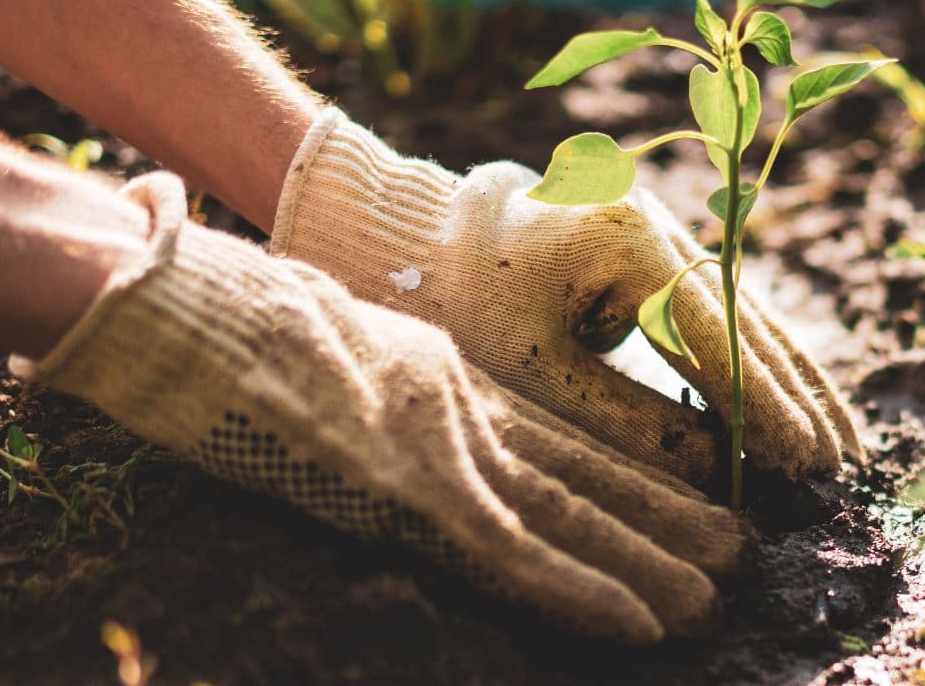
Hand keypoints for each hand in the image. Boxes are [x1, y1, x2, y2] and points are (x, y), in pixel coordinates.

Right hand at [13, 173, 745, 643]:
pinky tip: (642, 624)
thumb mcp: (333, 341)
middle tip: (734, 546)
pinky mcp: (407, 487)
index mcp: (440, 378)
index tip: (683, 494)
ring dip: (640, 559)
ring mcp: (435, 448)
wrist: (190, 300)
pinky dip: (579, 593)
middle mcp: (456, 411)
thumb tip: (399, 408)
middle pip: (574, 472)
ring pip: (564, 515)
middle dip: (653, 513)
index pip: (550, 435)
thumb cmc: (238, 318)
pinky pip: (513, 554)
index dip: (620, 470)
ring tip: (714, 590)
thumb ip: (384, 373)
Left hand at [272, 110, 862, 486]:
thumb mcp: (533, 369)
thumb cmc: (464, 302)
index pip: (716, 337)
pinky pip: (722, 311)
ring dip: (794, 380)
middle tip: (847, 466)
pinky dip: (757, 360)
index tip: (808, 463)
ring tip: (841, 441)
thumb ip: (623, 419)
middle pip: (748, 322)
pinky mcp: (656, 252)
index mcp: (630, 243)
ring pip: (746, 314)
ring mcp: (663, 233)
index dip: (763, 406)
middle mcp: (661, 228)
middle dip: (798, 398)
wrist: (428, 237)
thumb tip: (715, 471)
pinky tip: (791, 399)